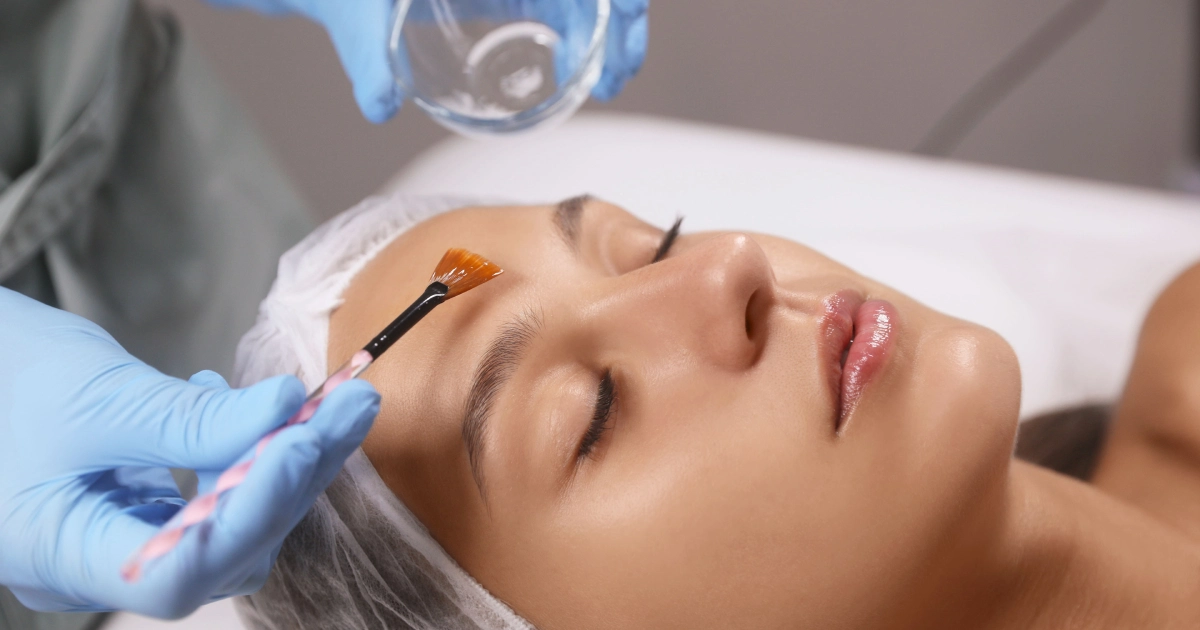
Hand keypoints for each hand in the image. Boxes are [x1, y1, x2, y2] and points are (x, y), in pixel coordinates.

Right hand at [0, 288, 379, 617]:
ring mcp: (112, 541)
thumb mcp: (99, 396)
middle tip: (352, 404)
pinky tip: (240, 406)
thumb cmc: (6, 376)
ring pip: (226, 528)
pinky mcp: (131, 512)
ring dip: (281, 464)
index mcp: (58, 555)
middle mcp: (89, 567)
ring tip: (317, 401)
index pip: (179, 574)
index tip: (301, 440)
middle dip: (294, 475)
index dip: (251, 515)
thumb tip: (288, 411)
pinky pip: (207, 504)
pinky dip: (239, 458)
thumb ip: (192, 421)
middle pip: (221, 550)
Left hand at [204, 0, 647, 121]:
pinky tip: (577, 63)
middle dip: (618, 20)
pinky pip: (557, 6)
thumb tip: (380, 104)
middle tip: (619, 72)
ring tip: (607, 77)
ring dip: (604, 29)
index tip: (624, 22)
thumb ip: (368, 56)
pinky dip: (579, 30)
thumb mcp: (357, 14)